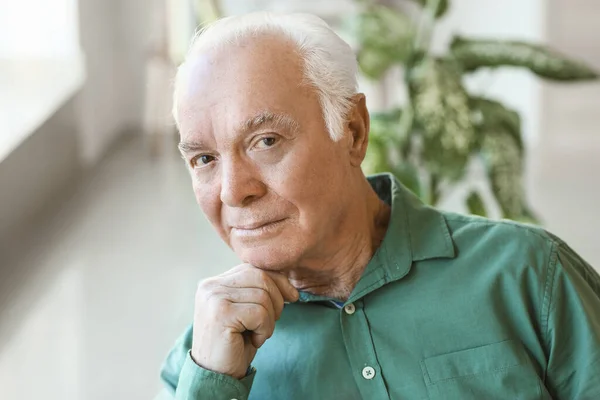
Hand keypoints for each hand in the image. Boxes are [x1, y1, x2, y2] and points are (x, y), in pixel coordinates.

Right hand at [190, 264, 298, 378]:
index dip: (277, 280)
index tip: (292, 297)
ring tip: (258, 334)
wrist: (215, 376)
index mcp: (214, 283)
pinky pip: (260, 313)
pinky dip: (265, 329)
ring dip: (270, 320)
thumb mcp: (246, 311)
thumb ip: (256, 291)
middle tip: (272, 321)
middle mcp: (210, 286)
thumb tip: (287, 280)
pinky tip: (254, 341)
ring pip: (263, 296)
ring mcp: (214, 299)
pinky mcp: (221, 314)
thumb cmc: (234, 344)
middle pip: (260, 276)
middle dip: (277, 299)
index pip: (253, 268)